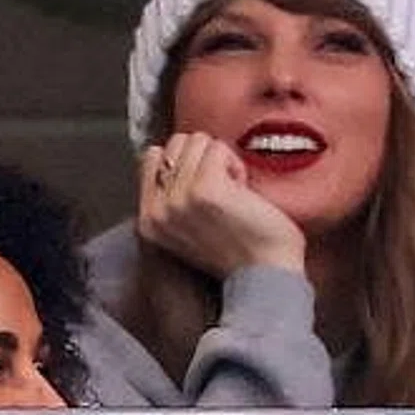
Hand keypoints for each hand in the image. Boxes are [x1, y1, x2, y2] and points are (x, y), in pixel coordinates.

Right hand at [138, 133, 305, 277]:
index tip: (206, 188)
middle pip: (177, 143)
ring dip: (222, 161)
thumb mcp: (188, 226)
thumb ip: (171, 194)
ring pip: (198, 141)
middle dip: (205, 159)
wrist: (265, 273)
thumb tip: (168, 152)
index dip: (187, 161)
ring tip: (232, 194)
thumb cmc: (240, 250)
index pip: (152, 156)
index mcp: (149, 219)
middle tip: (223, 193)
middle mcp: (157, 209)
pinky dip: (236, 164)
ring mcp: (179, 198)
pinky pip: (219, 148)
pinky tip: (242, 191)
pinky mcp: (205, 188)